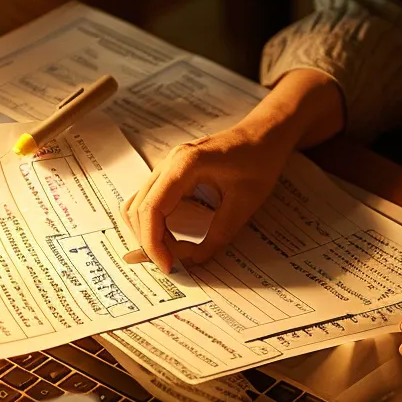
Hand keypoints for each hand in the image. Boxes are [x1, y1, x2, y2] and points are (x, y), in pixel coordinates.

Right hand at [120, 69, 345, 272]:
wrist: (264, 135)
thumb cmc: (259, 162)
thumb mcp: (245, 204)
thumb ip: (218, 235)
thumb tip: (194, 261)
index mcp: (185, 165)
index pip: (152, 209)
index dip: (153, 243)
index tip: (168, 266)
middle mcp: (169, 163)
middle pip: (139, 209)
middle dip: (150, 241)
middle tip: (172, 263)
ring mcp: (166, 166)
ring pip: (138, 205)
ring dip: (148, 232)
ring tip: (171, 251)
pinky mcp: (170, 173)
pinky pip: (148, 199)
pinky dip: (152, 221)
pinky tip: (170, 236)